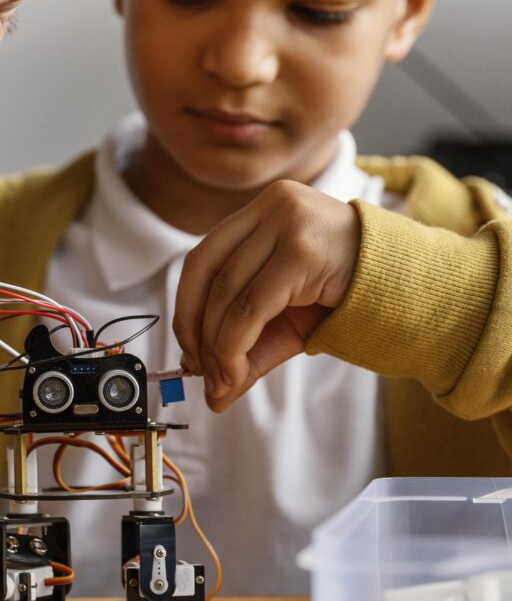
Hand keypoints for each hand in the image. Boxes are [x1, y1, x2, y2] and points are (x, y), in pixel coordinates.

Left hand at [173, 180, 360, 412]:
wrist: (414, 291)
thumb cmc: (346, 297)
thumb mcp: (286, 322)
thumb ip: (246, 349)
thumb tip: (213, 395)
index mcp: (261, 211)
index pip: (202, 258)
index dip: (185, 307)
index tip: (187, 351)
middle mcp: (273, 205)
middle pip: (206, 272)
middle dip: (195, 329)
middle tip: (199, 371)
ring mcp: (288, 221)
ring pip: (227, 293)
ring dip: (216, 347)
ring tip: (222, 381)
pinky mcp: (303, 249)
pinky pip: (250, 307)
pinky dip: (233, 346)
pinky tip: (236, 372)